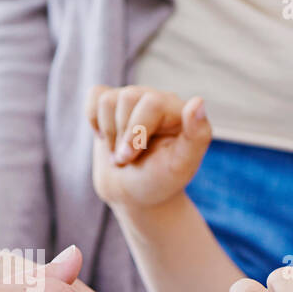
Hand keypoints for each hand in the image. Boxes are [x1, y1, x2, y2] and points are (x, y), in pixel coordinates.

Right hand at [88, 85, 212, 209]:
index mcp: (178, 110)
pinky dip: (94, 120)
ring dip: (108, 133)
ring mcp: (133, 99)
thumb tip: (197, 101)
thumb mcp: (181, 165)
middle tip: (127, 159)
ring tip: (119, 152)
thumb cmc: (159, 181)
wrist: (133, 195)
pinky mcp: (112, 105)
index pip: (151, 103)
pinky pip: (96, 96)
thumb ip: (197, 135)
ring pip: (107, 100)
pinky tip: (107, 138)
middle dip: (121, 135)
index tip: (132, 158)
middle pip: (127, 97)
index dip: (135, 132)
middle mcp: (156, 99)